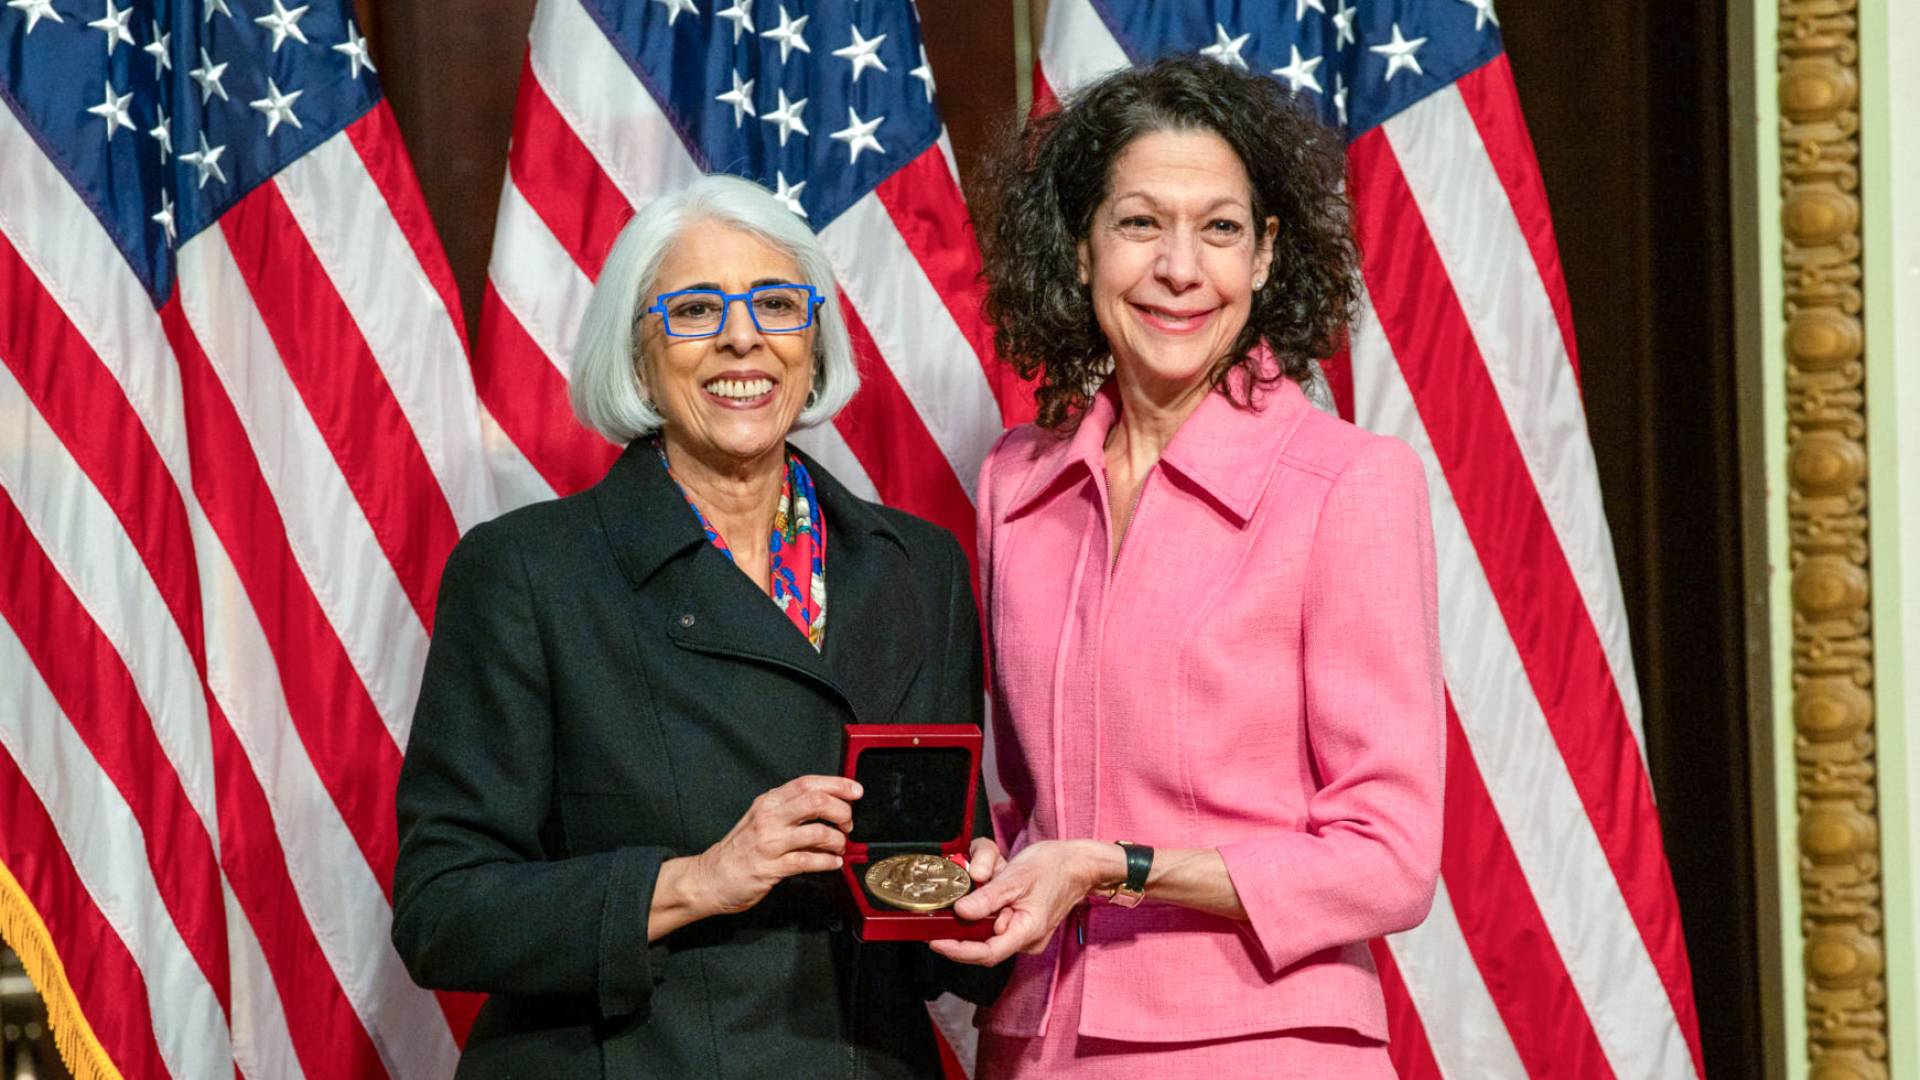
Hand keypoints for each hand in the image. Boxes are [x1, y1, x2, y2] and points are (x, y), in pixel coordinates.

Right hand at [688, 775, 860, 916]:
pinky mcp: (770, 868)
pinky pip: (808, 861)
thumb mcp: (763, 819)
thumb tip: (830, 808)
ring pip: (817, 832)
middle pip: (816, 802)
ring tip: (839, 846)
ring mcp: (769, 843)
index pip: (807, 783)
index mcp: (769, 801)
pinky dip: (828, 862)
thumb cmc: (740, 849)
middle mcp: (769, 817)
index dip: (837, 784)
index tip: (855, 790)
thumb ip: (791, 812)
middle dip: (842, 811)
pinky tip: (834, 863)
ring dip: (837, 840)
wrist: (710, 877)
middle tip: (848, 823)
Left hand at [929, 840, 1102, 965]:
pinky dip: (990, 896)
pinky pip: (995, 915)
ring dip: (983, 897)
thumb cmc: (1054, 867)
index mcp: (1027, 931)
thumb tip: (961, 912)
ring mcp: (1022, 930)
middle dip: (970, 911)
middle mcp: (1024, 938)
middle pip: (982, 936)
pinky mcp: (1018, 921)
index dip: (957, 950)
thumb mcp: (1017, 877)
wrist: (1079, 862)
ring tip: (996, 870)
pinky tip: (999, 875)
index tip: (934, 940)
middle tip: (963, 887)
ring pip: (987, 922)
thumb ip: (988, 897)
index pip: (986, 953)